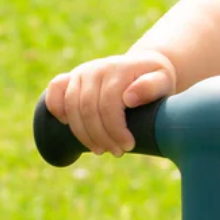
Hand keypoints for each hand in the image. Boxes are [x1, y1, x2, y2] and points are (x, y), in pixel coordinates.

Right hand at [45, 50, 176, 155]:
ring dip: (83, 134)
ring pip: (71, 107)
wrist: (143, 66)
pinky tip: (66, 125)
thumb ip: (152, 86)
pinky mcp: (71, 77)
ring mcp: (81, 72)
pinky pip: (55, 90)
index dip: (115, 130)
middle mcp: (96, 69)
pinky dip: (56, 108)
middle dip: (101, 137)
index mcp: (118, 69)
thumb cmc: (156, 79)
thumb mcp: (163, 81)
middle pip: (88, 110)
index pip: (108, 105)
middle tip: (117, 152)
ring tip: (100, 149)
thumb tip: (129, 98)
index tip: (128, 146)